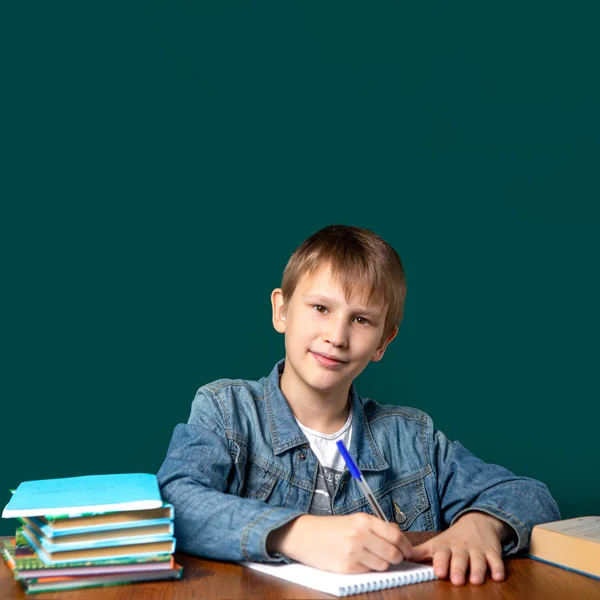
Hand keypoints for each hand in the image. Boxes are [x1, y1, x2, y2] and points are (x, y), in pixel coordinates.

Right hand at [267, 513, 412, 573]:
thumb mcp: (354, 520)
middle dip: (396, 557)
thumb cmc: (330, 528)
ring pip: (383, 565)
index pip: (395, 534)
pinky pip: (368, 572)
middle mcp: (360, 535)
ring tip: (370, 557)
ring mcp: (354, 552)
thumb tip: (398, 539)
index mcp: (363, 520)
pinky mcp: (347, 567)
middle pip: (393, 553)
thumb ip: (375, 528)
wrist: (305, 535)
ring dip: (381, 564)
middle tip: (392, 557)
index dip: (405, 545)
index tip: (408, 550)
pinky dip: (367, 569)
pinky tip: (358, 561)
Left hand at [411, 512, 511, 584]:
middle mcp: (461, 548)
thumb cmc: (453, 538)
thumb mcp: (436, 543)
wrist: (477, 521)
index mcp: (446, 547)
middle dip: (458, 568)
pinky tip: (498, 575)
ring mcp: (477, 550)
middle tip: (455, 579)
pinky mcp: (492, 552)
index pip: (442, 554)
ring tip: (475, 579)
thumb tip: (400, 557)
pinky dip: (498, 567)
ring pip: (478, 560)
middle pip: (460, 558)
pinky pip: (496, 560)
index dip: (440, 562)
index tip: (438, 571)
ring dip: (477, 569)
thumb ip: (419, 552)